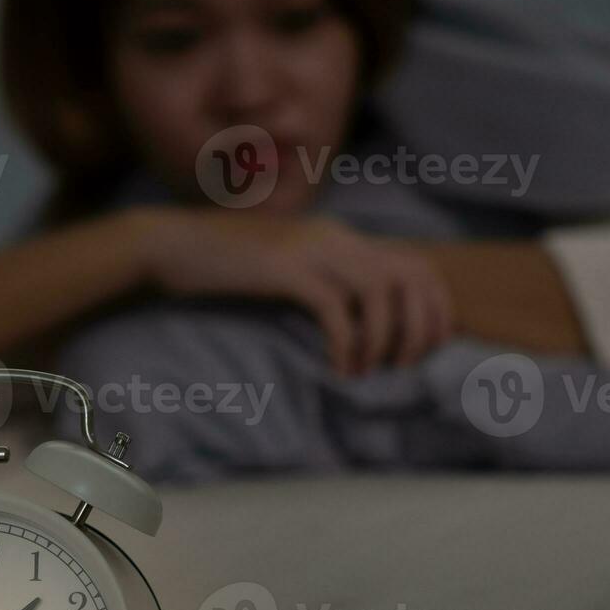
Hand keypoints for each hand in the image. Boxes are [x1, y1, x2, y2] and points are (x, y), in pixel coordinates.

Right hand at [138, 211, 455, 376]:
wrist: (171, 246)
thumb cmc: (228, 268)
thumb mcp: (291, 271)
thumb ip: (329, 285)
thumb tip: (367, 326)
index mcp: (343, 238)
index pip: (419, 264)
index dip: (437, 308)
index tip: (431, 348)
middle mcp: (336, 237)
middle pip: (410, 277)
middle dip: (420, 327)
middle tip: (404, 366)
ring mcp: (311, 249)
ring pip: (378, 293)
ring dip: (384, 340)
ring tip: (368, 372)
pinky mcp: (285, 269)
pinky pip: (335, 309)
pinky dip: (346, 344)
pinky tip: (339, 369)